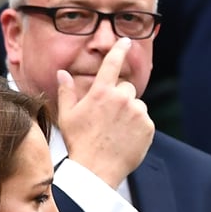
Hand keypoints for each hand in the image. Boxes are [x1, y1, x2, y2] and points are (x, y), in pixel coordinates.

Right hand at [55, 38, 154, 188]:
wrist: (96, 171)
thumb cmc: (79, 143)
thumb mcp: (67, 116)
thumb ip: (66, 91)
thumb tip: (62, 73)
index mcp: (101, 92)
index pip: (112, 63)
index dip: (119, 49)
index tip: (125, 41)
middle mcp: (122, 98)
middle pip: (127, 88)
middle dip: (120, 98)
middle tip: (109, 118)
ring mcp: (137, 112)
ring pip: (137, 105)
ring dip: (130, 113)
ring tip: (116, 131)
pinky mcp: (148, 127)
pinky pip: (145, 121)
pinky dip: (138, 128)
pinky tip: (125, 139)